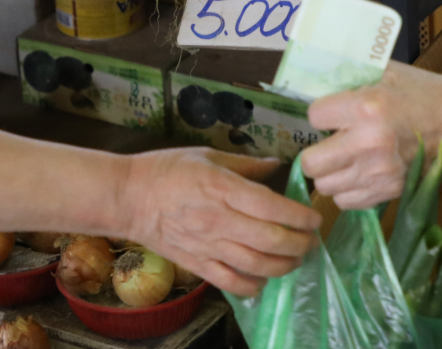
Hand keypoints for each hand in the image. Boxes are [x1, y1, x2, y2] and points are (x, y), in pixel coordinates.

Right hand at [118, 148, 321, 296]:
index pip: (272, 207)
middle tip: (312, 240)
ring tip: (295, 258)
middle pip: (271, 240)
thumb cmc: (166, 170)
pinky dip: (254, 286)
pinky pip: (232, 283)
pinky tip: (264, 279)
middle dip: (300, 243)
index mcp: (222, 188)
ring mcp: (208, 246)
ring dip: (284, 265)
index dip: (300, 216)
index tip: (314, 217)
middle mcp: (219, 220)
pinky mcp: (197, 264)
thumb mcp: (207, 155)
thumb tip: (278, 165)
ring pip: (257, 265)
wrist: (127, 197)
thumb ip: (246, 164)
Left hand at [300, 62, 441, 210]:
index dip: (320, 115)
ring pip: (325, 187)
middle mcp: (368, 143)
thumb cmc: (422, 92)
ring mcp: (379, 172)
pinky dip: (346, 190)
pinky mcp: (390, 191)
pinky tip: (357, 174)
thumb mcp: (385, 73)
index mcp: (364, 108)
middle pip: (311, 163)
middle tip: (327, 144)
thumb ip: (349, 80)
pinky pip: (346, 201)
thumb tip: (313, 86)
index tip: (332, 115)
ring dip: (330, 173)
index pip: (313, 118)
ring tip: (343, 160)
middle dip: (314, 152)